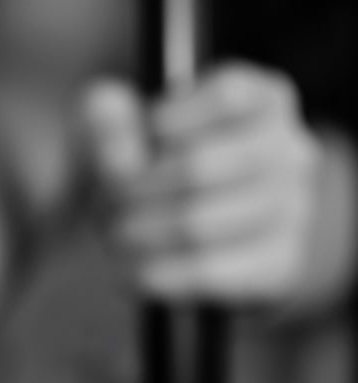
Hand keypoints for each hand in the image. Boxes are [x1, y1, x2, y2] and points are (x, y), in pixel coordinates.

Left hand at [85, 64, 320, 302]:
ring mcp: (292, 208)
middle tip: (107, 202)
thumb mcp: (136, 135)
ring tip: (115, 235)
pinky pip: (207, 271)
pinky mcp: (278, 262)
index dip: (165, 122)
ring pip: (196, 223)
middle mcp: (291, 149)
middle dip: (134, 189)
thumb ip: (115, 118)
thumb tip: (104, 103)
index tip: (135, 141)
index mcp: (266, 100)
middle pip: (197, 167)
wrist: (211, 236)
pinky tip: (133, 269)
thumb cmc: (166, 168)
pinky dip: (157, 272)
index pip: (226, 97)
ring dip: (139, 232)